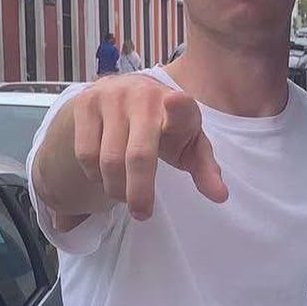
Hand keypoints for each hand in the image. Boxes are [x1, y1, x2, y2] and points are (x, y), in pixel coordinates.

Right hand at [73, 76, 226, 218]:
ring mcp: (111, 96)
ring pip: (108, 160)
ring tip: (123, 193)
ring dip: (115, 188)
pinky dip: (94, 174)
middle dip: (139, 192)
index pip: (180, 106)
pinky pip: (85, 153)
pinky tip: (104, 175)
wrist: (130, 91)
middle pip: (138, 156)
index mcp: (179, 106)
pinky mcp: (85, 101)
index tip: (176, 102)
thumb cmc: (167, 126)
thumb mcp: (190, 145)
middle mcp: (143, 96)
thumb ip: (205, 169)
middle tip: (142, 213)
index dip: (179, 106)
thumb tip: (221, 196)